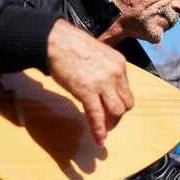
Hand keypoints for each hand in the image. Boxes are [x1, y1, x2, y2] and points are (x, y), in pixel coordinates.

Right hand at [46, 19, 133, 145]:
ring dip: (111, 124)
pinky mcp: (87, 91)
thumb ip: (105, 69)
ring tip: (103, 130)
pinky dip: (99, 130)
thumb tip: (103, 84)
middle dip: (118, 115)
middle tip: (108, 122)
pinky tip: (98, 140)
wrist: (53, 40)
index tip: (112, 109)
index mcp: (119, 63)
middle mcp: (116, 73)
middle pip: (126, 103)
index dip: (119, 102)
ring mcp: (103, 83)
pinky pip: (97, 116)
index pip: (126, 90)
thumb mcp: (98, 53)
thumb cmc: (70, 45)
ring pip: (117, 111)